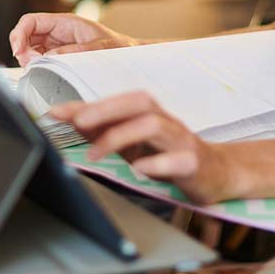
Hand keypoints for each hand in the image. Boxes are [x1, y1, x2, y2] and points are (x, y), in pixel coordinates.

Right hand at [9, 13, 136, 64]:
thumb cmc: (119, 47)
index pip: (31, 21)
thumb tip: (51, 56)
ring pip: (29, 48)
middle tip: (31, 66)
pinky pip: (39, 59)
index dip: (19, 34)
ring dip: (29, 60)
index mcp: (65, 22)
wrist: (129, 55)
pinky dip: (37, 66)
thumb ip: (77, 51)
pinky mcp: (58, 56)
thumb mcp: (102, 47)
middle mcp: (57, 31)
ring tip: (41, 70)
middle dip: (22, 50)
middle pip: (25, 35)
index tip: (19, 52)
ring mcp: (56, 44)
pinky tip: (45, 73)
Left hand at [51, 91, 240, 203]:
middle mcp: (167, 121)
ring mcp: (182, 141)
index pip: (119, 100)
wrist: (217, 173)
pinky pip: (179, 159)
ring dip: (122, 137)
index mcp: (151, 113)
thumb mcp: (133, 141)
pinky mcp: (194, 164)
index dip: (88, 103)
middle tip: (78, 123)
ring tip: (97, 154)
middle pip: (139, 103)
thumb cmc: (170, 154)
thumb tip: (68, 116)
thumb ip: (102, 129)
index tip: (57, 111)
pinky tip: (140, 169)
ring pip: (156, 126)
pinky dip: (158, 162)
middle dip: (106, 110)